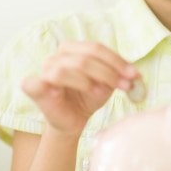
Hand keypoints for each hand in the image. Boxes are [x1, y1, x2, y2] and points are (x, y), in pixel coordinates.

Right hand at [22, 41, 141, 135]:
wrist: (72, 122)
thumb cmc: (88, 98)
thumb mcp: (107, 84)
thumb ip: (117, 75)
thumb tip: (135, 73)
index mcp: (74, 50)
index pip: (96, 48)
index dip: (118, 61)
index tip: (135, 75)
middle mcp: (57, 56)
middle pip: (86, 57)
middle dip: (109, 71)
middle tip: (125, 85)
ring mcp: (45, 70)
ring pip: (69, 67)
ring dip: (89, 80)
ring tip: (101, 92)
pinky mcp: (34, 86)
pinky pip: (41, 81)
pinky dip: (54, 85)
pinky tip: (61, 94)